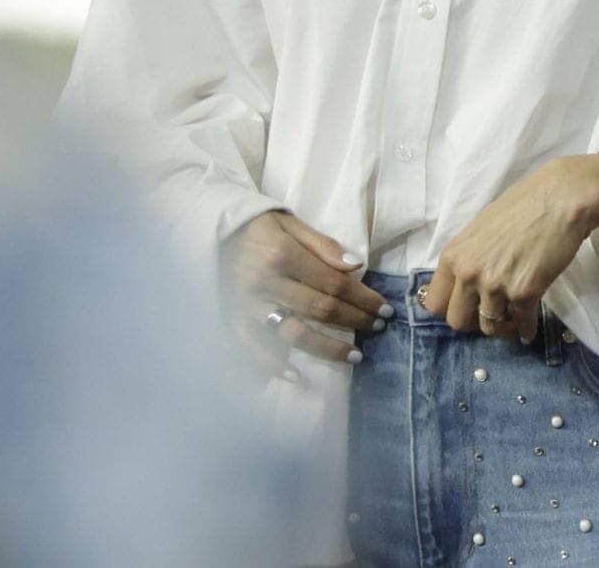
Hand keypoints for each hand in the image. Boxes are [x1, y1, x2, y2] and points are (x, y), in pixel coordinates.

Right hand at [223, 210, 389, 376]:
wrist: (213, 231)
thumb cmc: (260, 226)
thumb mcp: (293, 223)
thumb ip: (324, 246)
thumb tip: (356, 267)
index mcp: (283, 255)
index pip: (334, 283)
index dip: (363, 298)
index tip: (385, 309)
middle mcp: (265, 283)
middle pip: (320, 309)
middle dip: (355, 321)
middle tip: (379, 328)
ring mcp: (247, 305)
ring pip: (293, 334)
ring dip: (327, 348)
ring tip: (354, 356)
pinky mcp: (232, 319)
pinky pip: (253, 348)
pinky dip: (272, 365)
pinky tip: (295, 375)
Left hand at [423, 157, 598, 339]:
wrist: (562, 199)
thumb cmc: (524, 204)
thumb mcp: (481, 228)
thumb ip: (468, 257)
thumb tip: (466, 280)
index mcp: (454, 256)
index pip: (434, 303)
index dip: (452, 308)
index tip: (467, 307)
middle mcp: (468, 274)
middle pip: (457, 322)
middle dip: (474, 323)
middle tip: (490, 315)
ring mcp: (495, 286)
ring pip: (490, 327)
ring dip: (502, 327)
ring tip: (512, 321)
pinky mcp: (525, 294)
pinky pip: (522, 325)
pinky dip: (526, 330)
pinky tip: (529, 328)